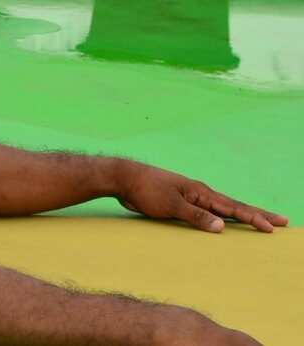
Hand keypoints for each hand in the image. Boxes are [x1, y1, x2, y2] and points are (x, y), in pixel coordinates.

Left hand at [116, 162, 288, 232]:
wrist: (125, 178)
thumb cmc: (146, 190)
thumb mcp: (171, 206)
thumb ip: (196, 217)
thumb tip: (223, 227)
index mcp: (202, 193)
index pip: (234, 208)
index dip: (254, 218)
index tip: (273, 227)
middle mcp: (201, 194)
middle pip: (235, 206)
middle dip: (258, 215)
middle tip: (282, 221)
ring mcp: (192, 197)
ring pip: (223, 209)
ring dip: (242, 215)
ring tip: (260, 221)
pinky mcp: (181, 202)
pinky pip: (208, 212)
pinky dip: (222, 217)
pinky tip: (225, 222)